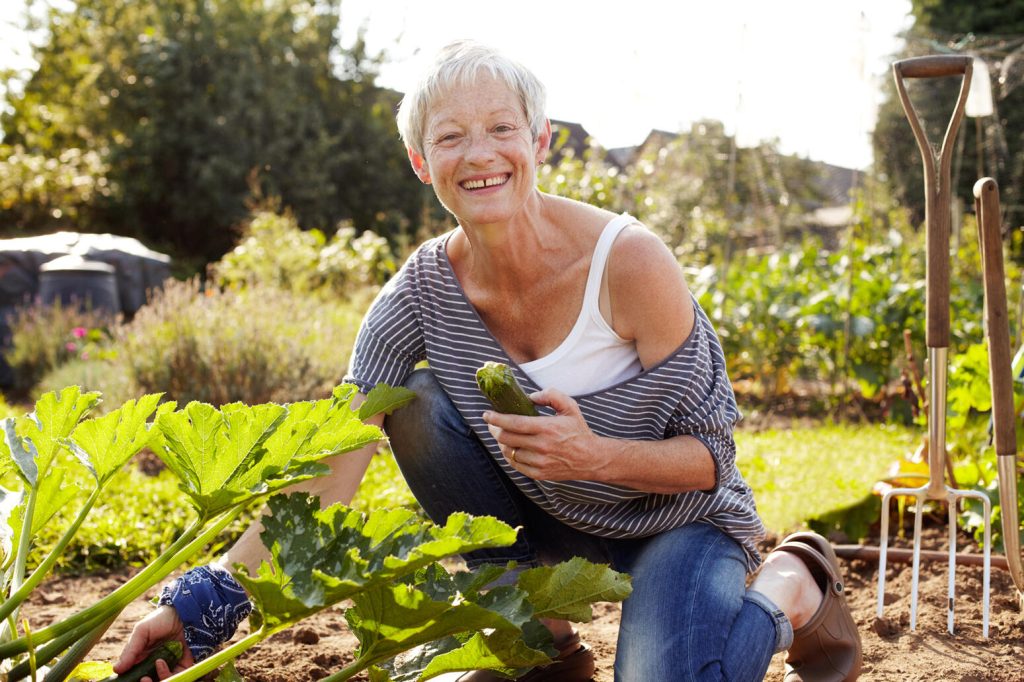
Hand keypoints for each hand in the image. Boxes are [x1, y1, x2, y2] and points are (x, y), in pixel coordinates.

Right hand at [113, 605, 194, 681]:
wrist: (183, 612)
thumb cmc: (160, 620)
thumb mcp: (141, 632)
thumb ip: (130, 650)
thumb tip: (116, 669)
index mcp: (141, 660)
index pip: (133, 676)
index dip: (130, 680)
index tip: (127, 680)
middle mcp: (153, 666)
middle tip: (141, 679)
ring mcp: (168, 667)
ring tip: (148, 673)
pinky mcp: (182, 667)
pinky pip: (176, 678)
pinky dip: (167, 676)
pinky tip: (161, 663)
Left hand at [482, 388, 605, 480]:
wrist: (591, 459)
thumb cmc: (578, 431)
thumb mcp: (570, 407)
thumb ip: (551, 395)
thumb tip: (530, 397)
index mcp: (547, 428)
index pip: (513, 423)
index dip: (496, 418)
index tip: (486, 415)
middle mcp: (541, 446)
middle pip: (506, 438)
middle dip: (494, 430)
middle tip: (493, 424)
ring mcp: (539, 462)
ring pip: (508, 452)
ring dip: (502, 443)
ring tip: (504, 435)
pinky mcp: (539, 474)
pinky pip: (515, 465)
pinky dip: (510, 455)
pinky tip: (512, 448)